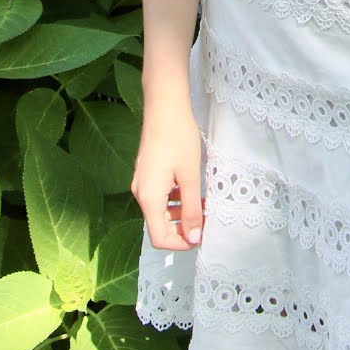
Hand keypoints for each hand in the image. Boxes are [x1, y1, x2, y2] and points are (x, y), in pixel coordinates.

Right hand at [131, 111, 205, 251]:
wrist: (164, 106)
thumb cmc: (178, 138)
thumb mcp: (190, 176)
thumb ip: (192, 209)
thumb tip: (194, 238)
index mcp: (149, 198)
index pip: (159, 238)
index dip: (181, 243)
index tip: (201, 235)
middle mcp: (141, 193)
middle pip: (159, 225)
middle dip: (184, 228)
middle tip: (207, 220)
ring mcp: (143, 182)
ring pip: (161, 210)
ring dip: (182, 213)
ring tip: (205, 204)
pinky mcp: (147, 172)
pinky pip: (160, 196)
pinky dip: (176, 199)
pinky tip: (193, 189)